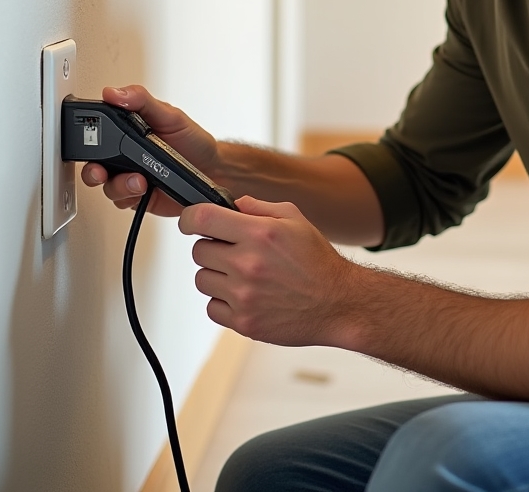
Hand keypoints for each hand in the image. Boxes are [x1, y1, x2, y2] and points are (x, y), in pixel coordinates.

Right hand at [80, 84, 220, 216]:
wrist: (213, 169)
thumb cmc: (192, 140)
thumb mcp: (170, 115)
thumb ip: (142, 101)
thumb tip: (115, 93)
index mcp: (127, 131)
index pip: (98, 132)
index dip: (87, 136)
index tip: (89, 137)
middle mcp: (124, 155)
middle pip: (93, 165)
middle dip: (92, 171)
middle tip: (100, 170)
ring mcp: (129, 177)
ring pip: (107, 186)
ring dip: (119, 185)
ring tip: (139, 180)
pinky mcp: (137, 196)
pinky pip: (123, 202)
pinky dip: (130, 198)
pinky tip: (144, 190)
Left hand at [180, 195, 359, 344]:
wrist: (338, 303)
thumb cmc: (317, 261)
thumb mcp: (294, 218)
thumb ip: (258, 206)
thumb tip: (231, 205)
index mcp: (259, 233)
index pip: (203, 219)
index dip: (189, 218)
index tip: (190, 222)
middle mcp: (248, 264)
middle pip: (199, 250)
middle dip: (213, 247)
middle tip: (234, 251)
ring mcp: (244, 296)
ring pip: (202, 279)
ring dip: (216, 275)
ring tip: (242, 275)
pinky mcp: (243, 323)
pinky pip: (212, 307)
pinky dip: (223, 301)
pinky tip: (245, 295)